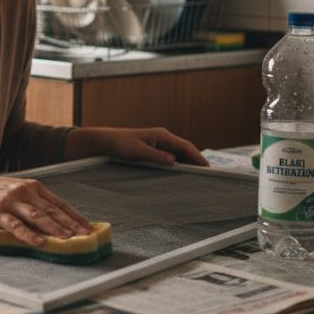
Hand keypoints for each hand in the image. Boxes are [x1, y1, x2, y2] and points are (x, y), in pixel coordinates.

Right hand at [0, 171, 92, 246]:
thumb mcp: (17, 192)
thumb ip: (34, 204)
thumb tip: (56, 224)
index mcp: (33, 187)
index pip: (60, 204)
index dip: (76, 217)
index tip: (89, 228)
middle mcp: (25, 192)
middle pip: (52, 210)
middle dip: (71, 224)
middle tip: (85, 236)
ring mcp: (11, 202)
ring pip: (38, 216)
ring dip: (55, 228)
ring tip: (68, 239)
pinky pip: (16, 225)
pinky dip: (29, 235)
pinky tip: (39, 242)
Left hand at [66, 126, 209, 166]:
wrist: (105, 141)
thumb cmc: (119, 143)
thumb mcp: (137, 151)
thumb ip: (156, 156)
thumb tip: (174, 161)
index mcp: (162, 135)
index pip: (185, 146)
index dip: (197, 157)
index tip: (207, 167)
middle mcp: (163, 138)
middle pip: (185, 151)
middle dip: (196, 162)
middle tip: (208, 176)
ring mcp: (159, 144)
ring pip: (178, 155)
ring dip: (187, 164)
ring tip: (198, 178)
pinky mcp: (154, 151)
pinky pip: (170, 158)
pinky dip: (177, 165)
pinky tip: (180, 175)